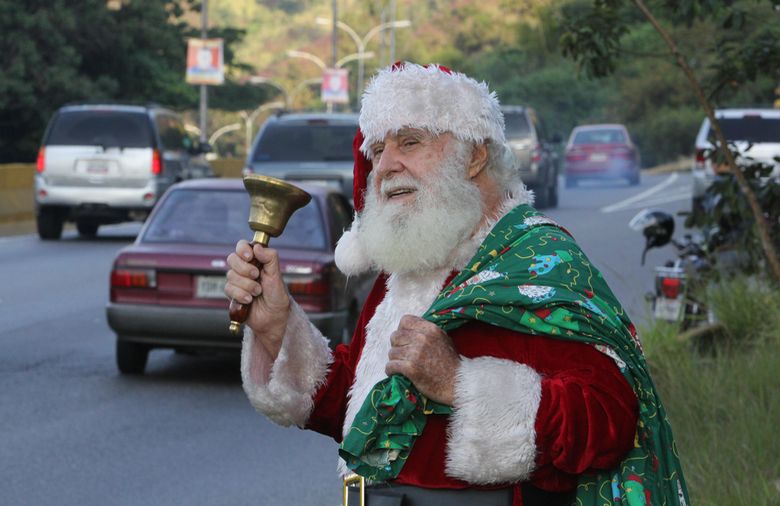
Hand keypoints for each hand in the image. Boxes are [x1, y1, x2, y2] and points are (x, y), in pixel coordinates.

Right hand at [225, 240, 289, 358]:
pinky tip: (249, 300)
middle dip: (244, 269)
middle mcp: (244, 268)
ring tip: (257, 292)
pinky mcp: (232, 293)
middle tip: (256, 276)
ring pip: (230, 275)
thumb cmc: (277, 295)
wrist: (273, 317)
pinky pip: (228, 289)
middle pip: (232, 259)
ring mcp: (237, 281)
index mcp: (256, 260)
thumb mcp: (276, 275)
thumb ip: (270, 258)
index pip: (242, 246)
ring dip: (246, 285)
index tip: (249, 257)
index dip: (242, 249)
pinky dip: (240, 294)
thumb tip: (257, 247)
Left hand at [385, 315, 460, 404]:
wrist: (457, 384)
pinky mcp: (410, 368)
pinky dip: (391, 371)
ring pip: (392, 352)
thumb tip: (410, 329)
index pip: (405, 320)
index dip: (402, 330)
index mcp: (430, 329)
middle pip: (395, 336)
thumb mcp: (443, 339)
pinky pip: (390, 366)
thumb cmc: (451, 363)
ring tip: (403, 366)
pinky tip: (398, 373)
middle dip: (397, 346)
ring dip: (395, 360)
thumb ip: (427, 332)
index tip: (405, 339)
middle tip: (403, 355)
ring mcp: (415, 353)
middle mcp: (422, 338)